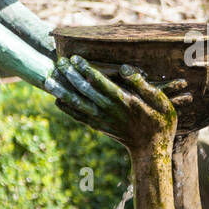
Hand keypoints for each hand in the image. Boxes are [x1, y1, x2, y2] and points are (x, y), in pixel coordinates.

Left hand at [45, 55, 190, 155]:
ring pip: (77, 104)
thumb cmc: (160, 122)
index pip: (100, 81)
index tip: (74, 58)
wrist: (151, 150)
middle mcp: (109, 110)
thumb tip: (124, 68)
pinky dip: (67, 108)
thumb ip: (141, 83)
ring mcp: (102, 120)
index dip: (86, 69)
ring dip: (62, 91)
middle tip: (58, 62)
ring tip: (48, 81)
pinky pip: (79, 116)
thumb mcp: (160, 101)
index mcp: (123, 100)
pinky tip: (57, 100)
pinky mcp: (99, 126)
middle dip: (70, 75)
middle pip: (84, 90)